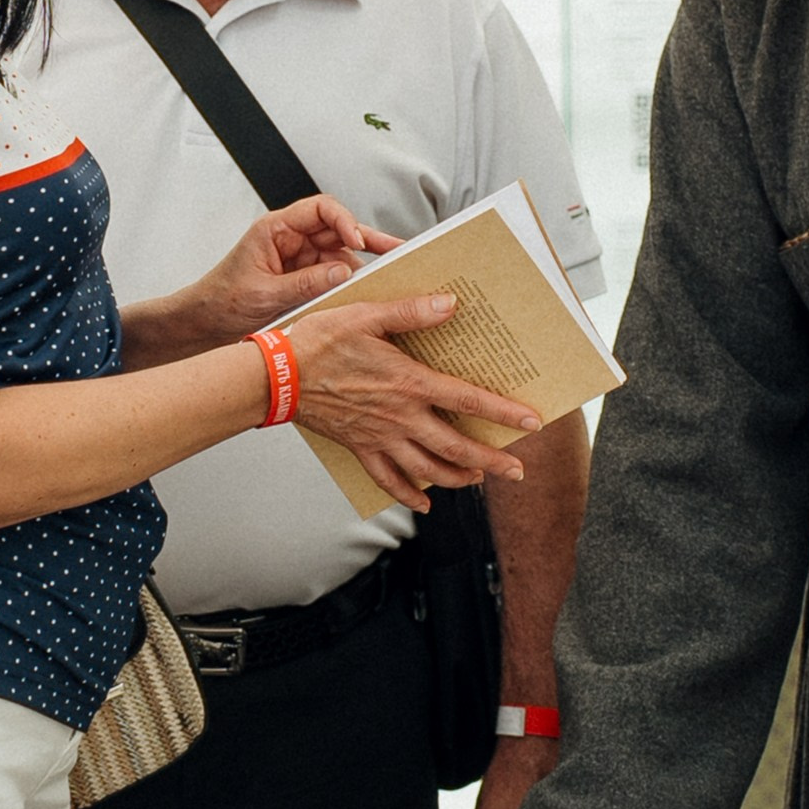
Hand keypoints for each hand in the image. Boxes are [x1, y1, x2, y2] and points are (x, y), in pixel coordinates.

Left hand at [196, 196, 399, 339]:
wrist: (204, 323)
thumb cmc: (221, 301)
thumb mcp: (264, 294)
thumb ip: (305, 283)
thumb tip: (342, 272)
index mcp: (276, 230)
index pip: (320, 209)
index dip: (344, 220)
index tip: (357, 239)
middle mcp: (291, 240)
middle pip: (338, 229)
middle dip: (368, 240)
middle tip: (397, 250)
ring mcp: (300, 260)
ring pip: (341, 254)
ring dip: (361, 266)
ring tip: (386, 279)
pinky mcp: (304, 279)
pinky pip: (334, 276)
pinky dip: (350, 284)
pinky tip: (365, 294)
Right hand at [290, 294, 540, 511]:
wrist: (277, 376)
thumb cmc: (319, 341)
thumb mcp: (366, 316)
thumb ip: (411, 312)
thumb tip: (450, 304)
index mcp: (408, 384)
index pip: (467, 400)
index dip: (502, 412)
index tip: (531, 422)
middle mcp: (400, 417)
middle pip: (455, 447)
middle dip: (490, 461)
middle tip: (517, 472)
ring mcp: (379, 437)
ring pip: (427, 469)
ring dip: (457, 478)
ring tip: (478, 480)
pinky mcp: (359, 448)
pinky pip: (387, 479)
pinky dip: (408, 495)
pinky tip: (424, 504)